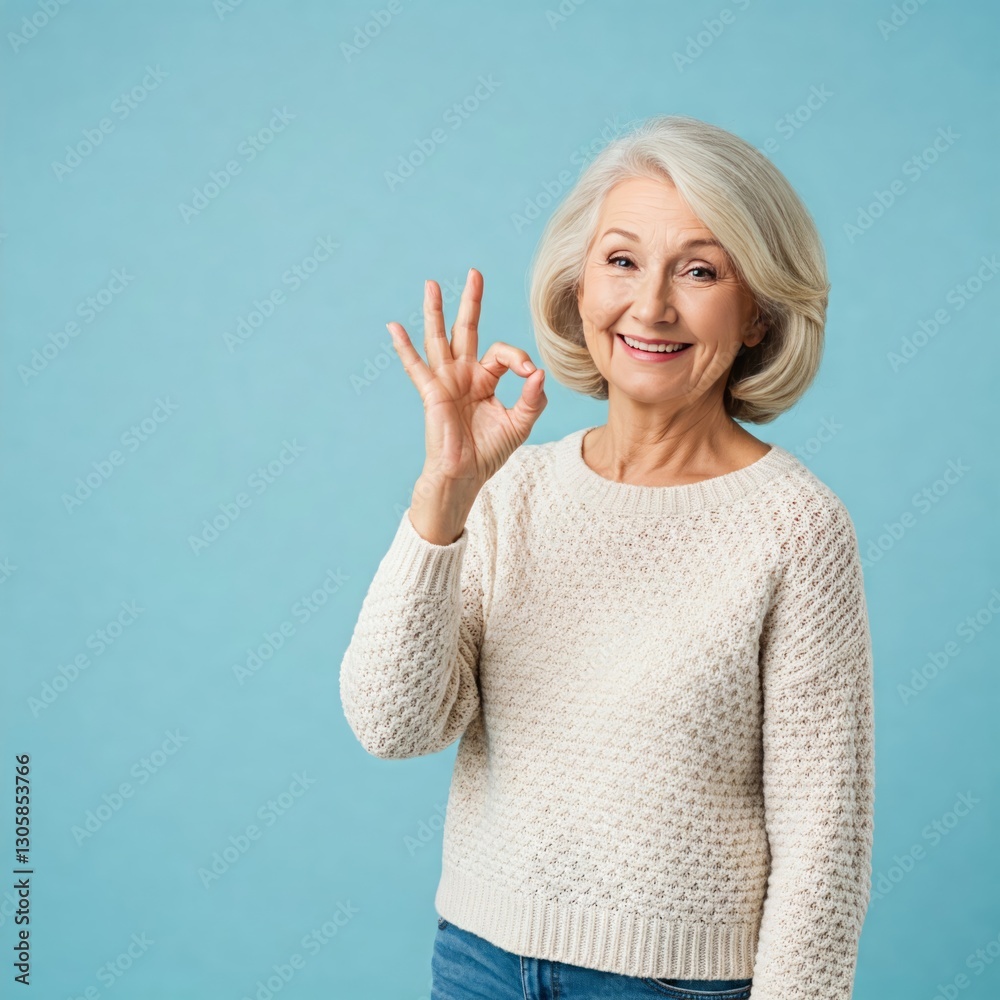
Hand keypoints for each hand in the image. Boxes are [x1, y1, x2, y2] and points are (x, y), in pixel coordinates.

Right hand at [387, 268, 546, 494]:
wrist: (464, 475)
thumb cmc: (488, 452)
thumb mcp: (520, 424)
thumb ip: (532, 399)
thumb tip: (538, 373)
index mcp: (485, 380)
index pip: (502, 353)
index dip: (518, 357)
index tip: (530, 374)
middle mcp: (464, 375)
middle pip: (467, 330)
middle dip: (471, 302)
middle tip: (475, 274)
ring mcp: (445, 381)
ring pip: (439, 338)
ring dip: (435, 311)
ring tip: (431, 284)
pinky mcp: (431, 393)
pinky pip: (415, 366)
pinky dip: (404, 347)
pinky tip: (393, 327)